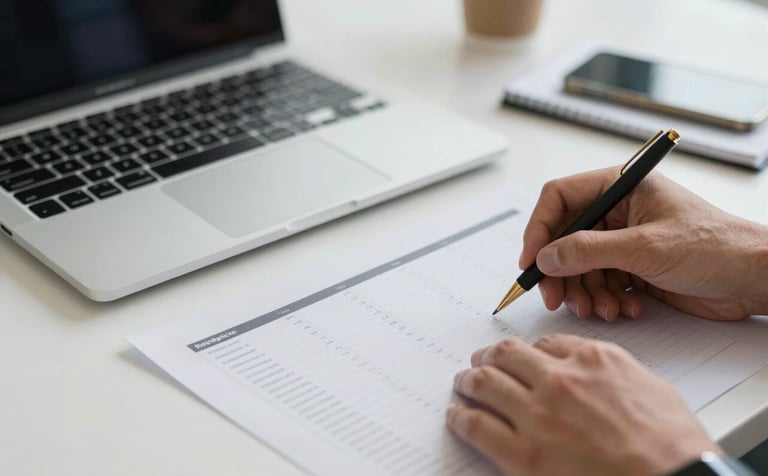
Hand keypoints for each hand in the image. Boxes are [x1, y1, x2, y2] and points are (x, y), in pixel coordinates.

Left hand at [446, 335, 721, 475]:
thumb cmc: (673, 445)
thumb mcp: (650, 388)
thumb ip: (614, 373)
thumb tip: (596, 374)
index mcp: (592, 360)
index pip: (545, 343)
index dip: (528, 349)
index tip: (520, 355)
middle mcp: (559, 380)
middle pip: (508, 356)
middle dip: (490, 357)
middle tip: (480, 361)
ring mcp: (538, 416)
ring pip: (485, 383)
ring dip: (469, 380)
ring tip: (463, 382)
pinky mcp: (523, 454)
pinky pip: (476, 426)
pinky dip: (460, 417)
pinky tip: (457, 415)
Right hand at [520, 167, 767, 320]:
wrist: (755, 280)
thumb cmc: (716, 247)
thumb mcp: (645, 248)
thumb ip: (589, 251)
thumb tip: (546, 256)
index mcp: (622, 187)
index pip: (560, 198)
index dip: (539, 228)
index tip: (531, 260)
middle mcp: (619, 211)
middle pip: (565, 238)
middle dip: (561, 271)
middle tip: (556, 298)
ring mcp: (625, 241)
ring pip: (580, 266)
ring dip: (585, 292)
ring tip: (600, 309)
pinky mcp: (633, 268)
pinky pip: (601, 283)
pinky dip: (605, 300)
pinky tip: (625, 309)